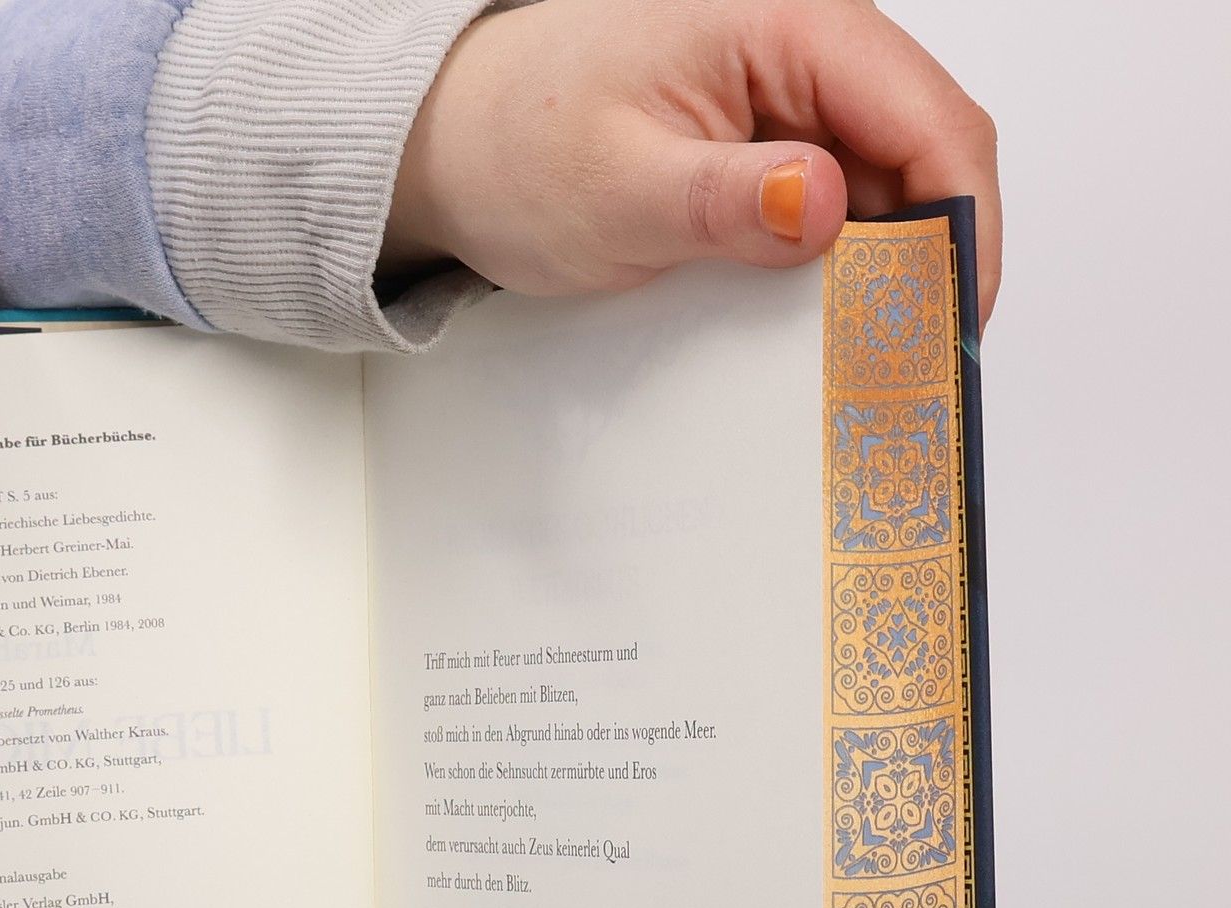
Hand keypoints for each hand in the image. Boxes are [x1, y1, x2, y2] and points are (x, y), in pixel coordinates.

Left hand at [384, 0, 999, 322]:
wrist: (455, 143)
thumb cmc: (519, 144)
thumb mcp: (617, 188)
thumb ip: (725, 200)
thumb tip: (824, 203)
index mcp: (788, 22)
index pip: (928, 115)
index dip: (961, 220)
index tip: (955, 316)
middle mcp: (807, 49)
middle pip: (921, 155)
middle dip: (931, 259)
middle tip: (915, 364)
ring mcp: (791, 100)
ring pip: (885, 189)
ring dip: (888, 272)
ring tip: (874, 359)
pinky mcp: (770, 148)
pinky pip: (836, 207)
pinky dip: (841, 270)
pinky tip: (827, 329)